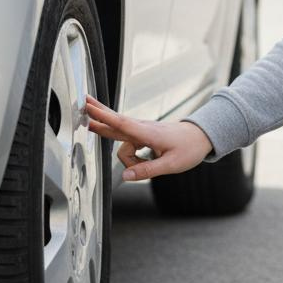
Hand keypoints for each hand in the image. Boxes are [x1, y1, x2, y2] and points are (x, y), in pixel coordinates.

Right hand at [83, 94, 213, 181]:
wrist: (202, 137)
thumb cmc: (189, 148)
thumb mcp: (171, 164)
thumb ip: (147, 171)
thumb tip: (125, 177)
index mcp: (148, 133)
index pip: (121, 124)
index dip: (103, 116)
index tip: (88, 107)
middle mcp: (143, 129)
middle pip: (114, 123)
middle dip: (98, 115)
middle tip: (80, 105)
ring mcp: (142, 131)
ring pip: (123, 145)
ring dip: (128, 160)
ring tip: (144, 167)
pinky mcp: (144, 135)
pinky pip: (129, 146)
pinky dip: (131, 157)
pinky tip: (141, 163)